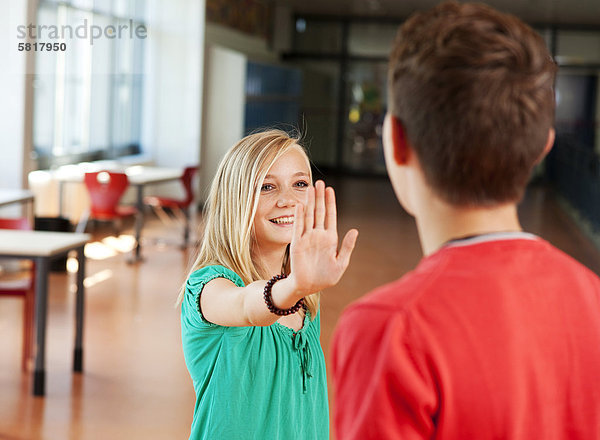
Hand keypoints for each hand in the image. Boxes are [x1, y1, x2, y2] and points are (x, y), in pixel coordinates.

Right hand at [289, 180, 357, 296]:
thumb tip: (355, 230)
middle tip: (319, 182)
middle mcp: (318, 235)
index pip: (330, 216)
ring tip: (310, 188)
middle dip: (319, 197)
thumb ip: (347, 247)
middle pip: (319, 212)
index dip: (330, 202)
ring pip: (309, 216)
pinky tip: (301, 206)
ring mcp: (307, 238)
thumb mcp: (341, 263)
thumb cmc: (325, 277)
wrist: (308, 287)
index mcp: (330, 238)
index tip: (330, 189)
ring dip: (310, 202)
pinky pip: (298, 227)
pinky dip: (299, 217)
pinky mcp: (297, 244)